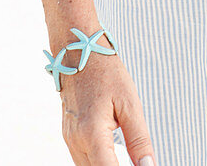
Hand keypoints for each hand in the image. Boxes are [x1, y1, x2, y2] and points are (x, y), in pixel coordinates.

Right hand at [59, 50, 156, 165]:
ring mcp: (69, 139)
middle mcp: (76, 141)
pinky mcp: (68, 135)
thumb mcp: (130, 103)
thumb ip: (139, 139)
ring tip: (127, 160)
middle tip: (138, 163)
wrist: (78, 52)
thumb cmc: (107, 73)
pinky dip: (97, 162)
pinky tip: (112, 156)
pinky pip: (82, 160)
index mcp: (92, 133)